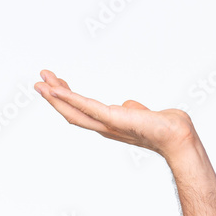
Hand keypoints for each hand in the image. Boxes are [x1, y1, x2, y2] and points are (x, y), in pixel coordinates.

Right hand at [34, 69, 194, 159]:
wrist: (177, 134)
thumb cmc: (168, 126)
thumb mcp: (145, 114)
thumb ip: (134, 110)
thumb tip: (128, 104)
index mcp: (112, 125)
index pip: (85, 112)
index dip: (69, 99)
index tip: (57, 84)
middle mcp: (106, 127)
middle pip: (73, 112)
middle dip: (55, 97)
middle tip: (38, 81)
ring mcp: (107, 124)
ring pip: (74, 111)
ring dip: (55, 96)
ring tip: (40, 82)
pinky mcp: (112, 118)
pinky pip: (86, 107)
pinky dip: (69, 97)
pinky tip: (56, 89)